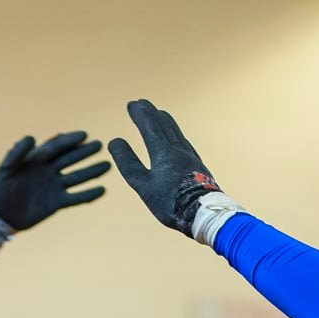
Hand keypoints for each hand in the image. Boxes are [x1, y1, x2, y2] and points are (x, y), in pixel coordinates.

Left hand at [0, 131, 109, 239]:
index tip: (84, 135)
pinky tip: (101, 190)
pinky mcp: (57, 202)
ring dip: (92, 171)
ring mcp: (55, 186)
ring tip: (107, 165)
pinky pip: (76, 198)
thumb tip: (31, 138)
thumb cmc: (0, 187)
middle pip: (71, 159)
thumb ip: (17, 152)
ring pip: (77, 177)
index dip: (70, 140)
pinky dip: (88, 194)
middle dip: (85, 152)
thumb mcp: (7, 167)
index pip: (57, 147)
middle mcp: (50, 171)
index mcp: (38, 159)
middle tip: (100, 145)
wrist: (0, 214)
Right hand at [107, 99, 241, 243]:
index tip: (131, 104)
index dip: (140, 114)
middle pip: (164, 125)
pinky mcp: (198, 166)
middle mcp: (178, 150)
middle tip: (142, 103)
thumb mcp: (143, 185)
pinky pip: (185, 143)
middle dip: (151, 113)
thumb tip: (114, 141)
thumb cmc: (171, 202)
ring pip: (176, 133)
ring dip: (165, 121)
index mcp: (163, 152)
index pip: (150, 126)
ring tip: (160, 114)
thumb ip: (128, 163)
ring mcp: (190, 157)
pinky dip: (177, 135)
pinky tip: (178, 139)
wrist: (204, 214)